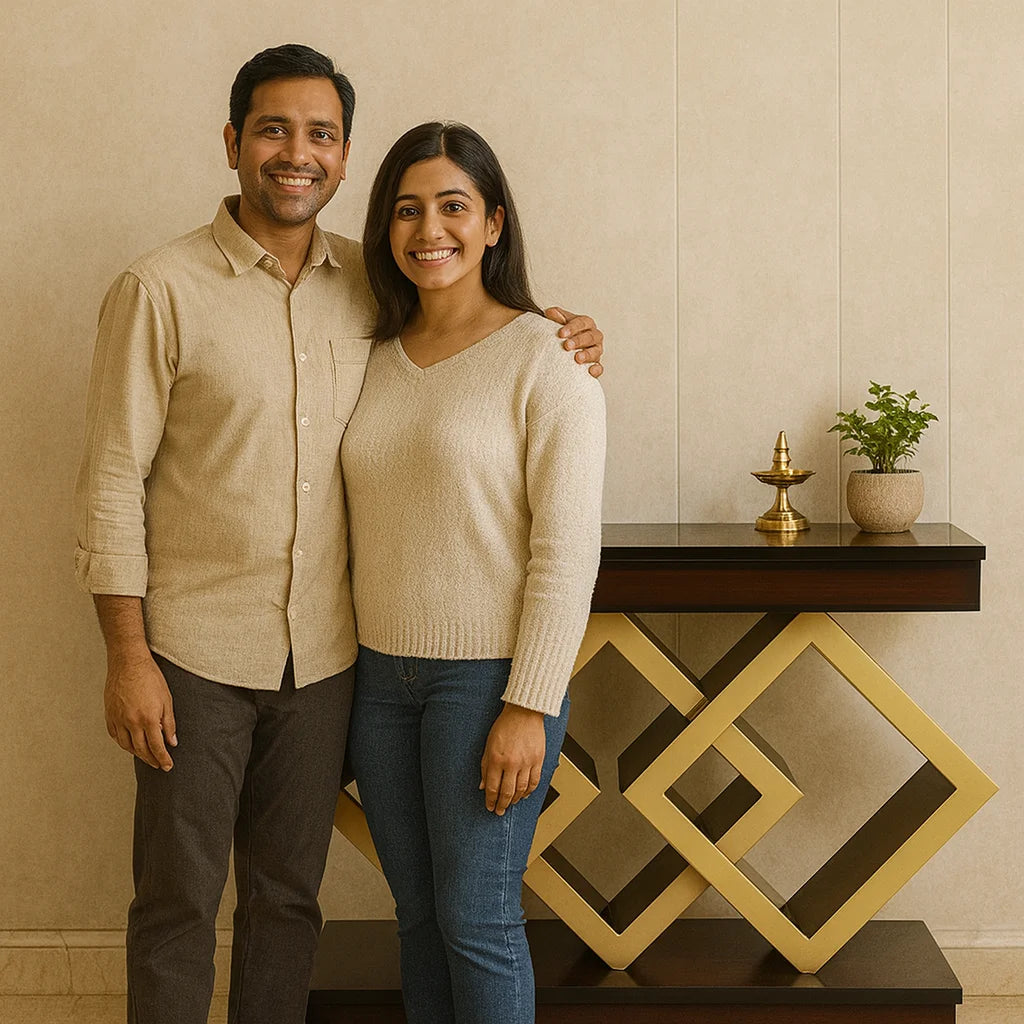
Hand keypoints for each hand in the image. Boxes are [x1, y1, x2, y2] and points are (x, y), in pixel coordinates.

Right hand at [104, 649, 176, 770]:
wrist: (128, 663)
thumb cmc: (150, 678)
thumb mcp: (167, 700)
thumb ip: (169, 723)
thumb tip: (172, 742)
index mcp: (148, 718)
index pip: (157, 746)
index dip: (163, 759)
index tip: (167, 766)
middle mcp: (131, 722)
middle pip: (141, 749)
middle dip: (151, 759)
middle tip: (159, 764)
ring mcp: (118, 719)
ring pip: (126, 745)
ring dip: (137, 753)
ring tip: (146, 756)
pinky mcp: (109, 715)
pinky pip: (115, 735)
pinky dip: (123, 742)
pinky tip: (130, 743)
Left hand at [479, 703, 545, 814]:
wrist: (524, 713)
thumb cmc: (505, 725)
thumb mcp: (488, 745)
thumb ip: (485, 767)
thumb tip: (483, 785)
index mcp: (497, 759)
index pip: (493, 788)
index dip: (490, 801)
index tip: (490, 807)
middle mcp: (512, 763)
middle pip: (507, 792)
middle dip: (502, 805)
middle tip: (499, 811)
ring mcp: (527, 762)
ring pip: (521, 790)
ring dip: (515, 800)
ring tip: (510, 803)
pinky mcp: (538, 760)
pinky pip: (535, 782)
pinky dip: (529, 791)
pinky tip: (524, 794)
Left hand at [544, 306, 603, 377]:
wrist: (563, 350)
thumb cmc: (562, 334)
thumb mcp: (558, 323)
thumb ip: (555, 317)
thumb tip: (550, 312)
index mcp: (586, 323)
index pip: (581, 323)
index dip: (571, 328)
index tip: (561, 334)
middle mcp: (594, 336)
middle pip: (590, 337)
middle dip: (579, 341)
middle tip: (567, 346)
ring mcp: (596, 351)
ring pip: (596, 352)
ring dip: (587, 355)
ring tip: (577, 358)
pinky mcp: (596, 365)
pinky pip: (599, 367)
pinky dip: (596, 369)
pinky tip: (590, 371)